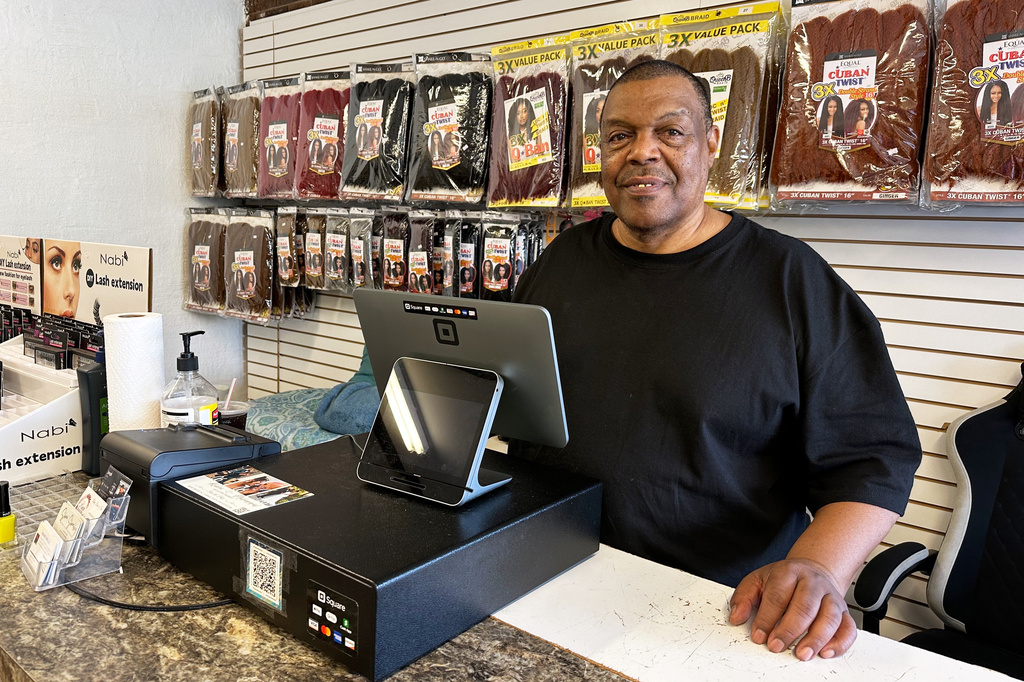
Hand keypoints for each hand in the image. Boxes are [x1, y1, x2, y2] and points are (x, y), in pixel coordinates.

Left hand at [728, 557, 856, 660]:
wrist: (812, 571)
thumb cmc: (783, 580)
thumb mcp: (757, 580)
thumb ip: (743, 598)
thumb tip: (736, 617)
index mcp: (789, 572)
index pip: (778, 596)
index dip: (767, 618)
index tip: (759, 636)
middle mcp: (813, 583)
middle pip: (805, 606)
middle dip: (789, 630)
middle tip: (776, 646)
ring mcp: (831, 597)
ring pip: (830, 617)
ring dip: (816, 638)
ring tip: (801, 653)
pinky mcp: (844, 611)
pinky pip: (848, 628)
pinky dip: (840, 642)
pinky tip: (826, 652)